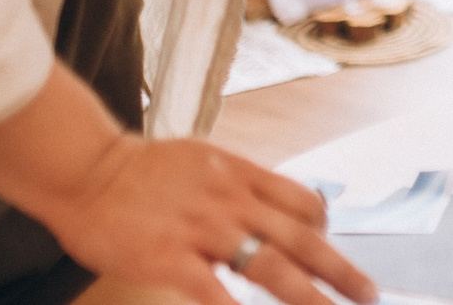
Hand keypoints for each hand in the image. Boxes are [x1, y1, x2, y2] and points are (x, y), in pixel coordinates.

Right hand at [45, 134, 374, 304]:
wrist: (85, 168)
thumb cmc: (140, 170)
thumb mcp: (203, 161)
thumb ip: (237, 184)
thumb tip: (266, 202)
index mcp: (240, 176)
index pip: (303, 201)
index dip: (324, 229)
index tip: (329, 249)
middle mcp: (232, 201)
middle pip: (301, 237)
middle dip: (340, 269)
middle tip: (368, 294)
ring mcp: (203, 230)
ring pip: (271, 266)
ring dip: (307, 296)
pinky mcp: (170, 258)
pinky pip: (214, 292)